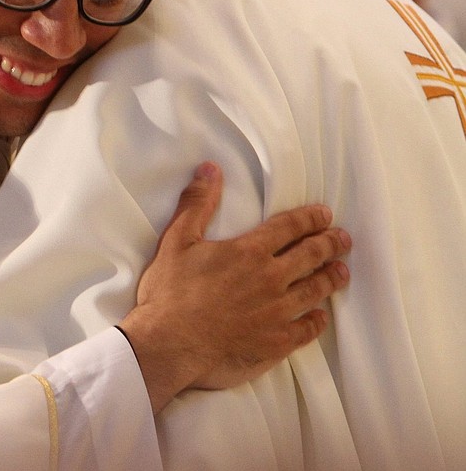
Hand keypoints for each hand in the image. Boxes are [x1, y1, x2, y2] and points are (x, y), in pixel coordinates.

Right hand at [118, 161, 350, 413]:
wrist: (170, 345)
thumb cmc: (170, 293)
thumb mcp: (177, 240)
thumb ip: (197, 204)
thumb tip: (210, 169)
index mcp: (249, 252)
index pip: (290, 228)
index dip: (310, 219)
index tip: (324, 215)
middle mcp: (271, 279)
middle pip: (311, 256)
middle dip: (331, 244)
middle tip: (343, 239)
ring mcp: (277, 312)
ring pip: (316, 290)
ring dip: (331, 278)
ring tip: (341, 271)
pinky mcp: (276, 342)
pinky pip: (308, 329)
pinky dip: (317, 320)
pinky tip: (320, 316)